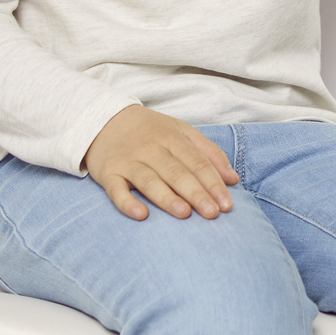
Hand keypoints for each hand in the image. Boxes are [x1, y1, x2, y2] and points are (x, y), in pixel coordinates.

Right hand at [83, 105, 240, 220]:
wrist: (103, 119)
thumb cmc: (149, 130)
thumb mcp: (181, 131)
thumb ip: (208, 153)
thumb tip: (232, 179)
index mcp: (172, 138)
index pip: (197, 162)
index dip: (213, 183)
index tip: (227, 204)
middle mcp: (151, 149)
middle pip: (176, 173)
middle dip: (196, 193)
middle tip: (213, 213)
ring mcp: (128, 162)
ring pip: (149, 181)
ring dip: (167, 198)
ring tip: (185, 214)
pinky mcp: (108, 173)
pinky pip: (116, 190)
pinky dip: (127, 203)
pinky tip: (141, 215)